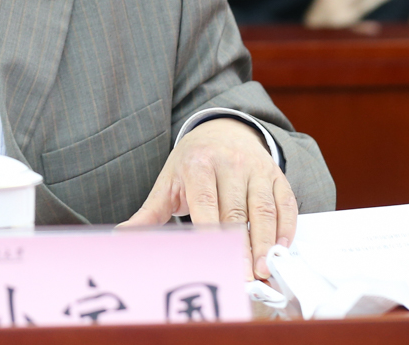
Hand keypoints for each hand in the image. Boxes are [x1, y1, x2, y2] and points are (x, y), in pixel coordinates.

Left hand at [118, 118, 296, 279]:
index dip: (212, 234)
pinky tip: (280, 249)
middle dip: (242, 247)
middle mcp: (229, 163)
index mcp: (197, 165)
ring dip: (266, 243)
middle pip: (237, 212)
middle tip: (244, 278)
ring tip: (264, 271)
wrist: (221, 130)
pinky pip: (285, 203)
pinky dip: (286, 228)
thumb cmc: (191, 164)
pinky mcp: (276, 174)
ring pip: (264, 210)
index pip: (205, 203)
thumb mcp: (167, 183)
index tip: (216, 261)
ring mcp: (256, 167)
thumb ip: (148, 213)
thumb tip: (121, 237)